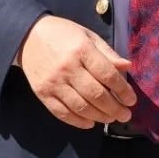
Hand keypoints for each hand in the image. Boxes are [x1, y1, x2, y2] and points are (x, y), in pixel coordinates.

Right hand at [17, 15, 134, 128]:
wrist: (27, 36)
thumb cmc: (63, 34)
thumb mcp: (88, 36)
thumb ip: (107, 53)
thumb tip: (127, 67)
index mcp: (82, 50)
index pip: (107, 75)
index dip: (122, 90)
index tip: (132, 100)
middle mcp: (68, 68)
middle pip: (96, 94)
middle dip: (114, 108)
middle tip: (125, 115)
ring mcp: (53, 82)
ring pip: (80, 106)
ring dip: (99, 117)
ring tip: (111, 119)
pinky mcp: (42, 93)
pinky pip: (61, 112)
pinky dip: (77, 121)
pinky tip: (90, 123)